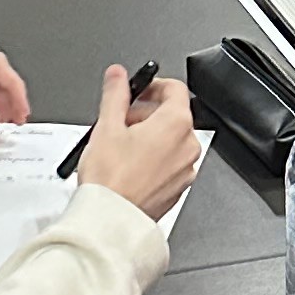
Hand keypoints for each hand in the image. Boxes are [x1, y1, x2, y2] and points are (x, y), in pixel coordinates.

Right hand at [75, 64, 201, 221]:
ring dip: (150, 135)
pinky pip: (169, 163)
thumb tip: (117, 75)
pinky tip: (129, 165)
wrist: (111, 219)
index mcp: (176, 124)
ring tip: (121, 145)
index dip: (153, 85)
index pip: (175, 88)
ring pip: (171, 140)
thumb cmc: (111, 180)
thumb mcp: (107, 126)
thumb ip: (115, 94)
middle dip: (146, 113)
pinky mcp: (178, 188)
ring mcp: (185, 169)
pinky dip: (154, 157)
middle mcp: (188, 146)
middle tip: (121, 120)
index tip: (137, 90)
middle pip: (172, 115)